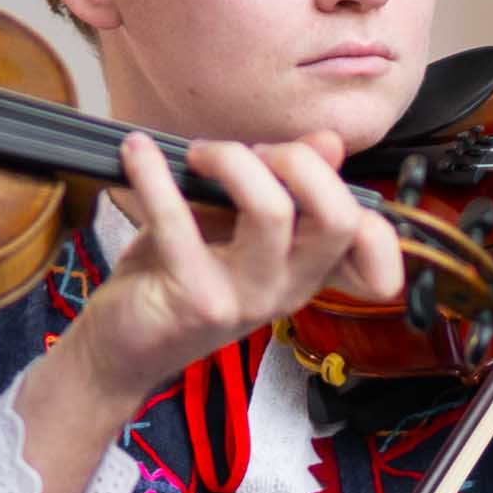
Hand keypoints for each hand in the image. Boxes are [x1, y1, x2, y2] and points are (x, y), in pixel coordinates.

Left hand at [18, 132, 408, 492]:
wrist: (121, 351)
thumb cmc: (176, 281)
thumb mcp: (232, 230)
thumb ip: (278, 188)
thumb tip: (329, 141)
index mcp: (305, 272)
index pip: (371, 244)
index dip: (357, 197)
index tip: (303, 166)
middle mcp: (288, 289)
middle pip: (337, 217)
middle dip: (299, 163)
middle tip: (251, 154)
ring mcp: (246, 299)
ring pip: (271, 210)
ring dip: (232, 161)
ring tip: (197, 155)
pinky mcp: (196, 300)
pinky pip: (179, 220)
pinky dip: (153, 174)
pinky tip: (136, 151)